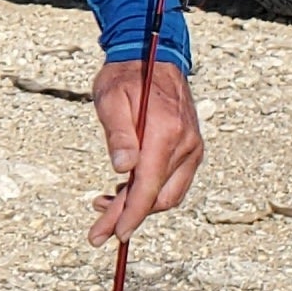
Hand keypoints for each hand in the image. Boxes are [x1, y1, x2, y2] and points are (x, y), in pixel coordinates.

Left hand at [88, 58, 201, 244]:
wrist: (153, 56)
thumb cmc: (126, 76)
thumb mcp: (111, 99)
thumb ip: (118, 135)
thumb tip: (123, 170)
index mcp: (167, 133)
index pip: (149, 187)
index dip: (131, 214)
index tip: (113, 234)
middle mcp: (186, 145)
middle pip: (160, 197)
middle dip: (129, 216)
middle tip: (99, 228)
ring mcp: (192, 148)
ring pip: (169, 194)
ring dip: (139, 205)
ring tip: (105, 203)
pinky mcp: (190, 149)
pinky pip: (173, 181)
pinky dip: (151, 191)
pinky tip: (126, 188)